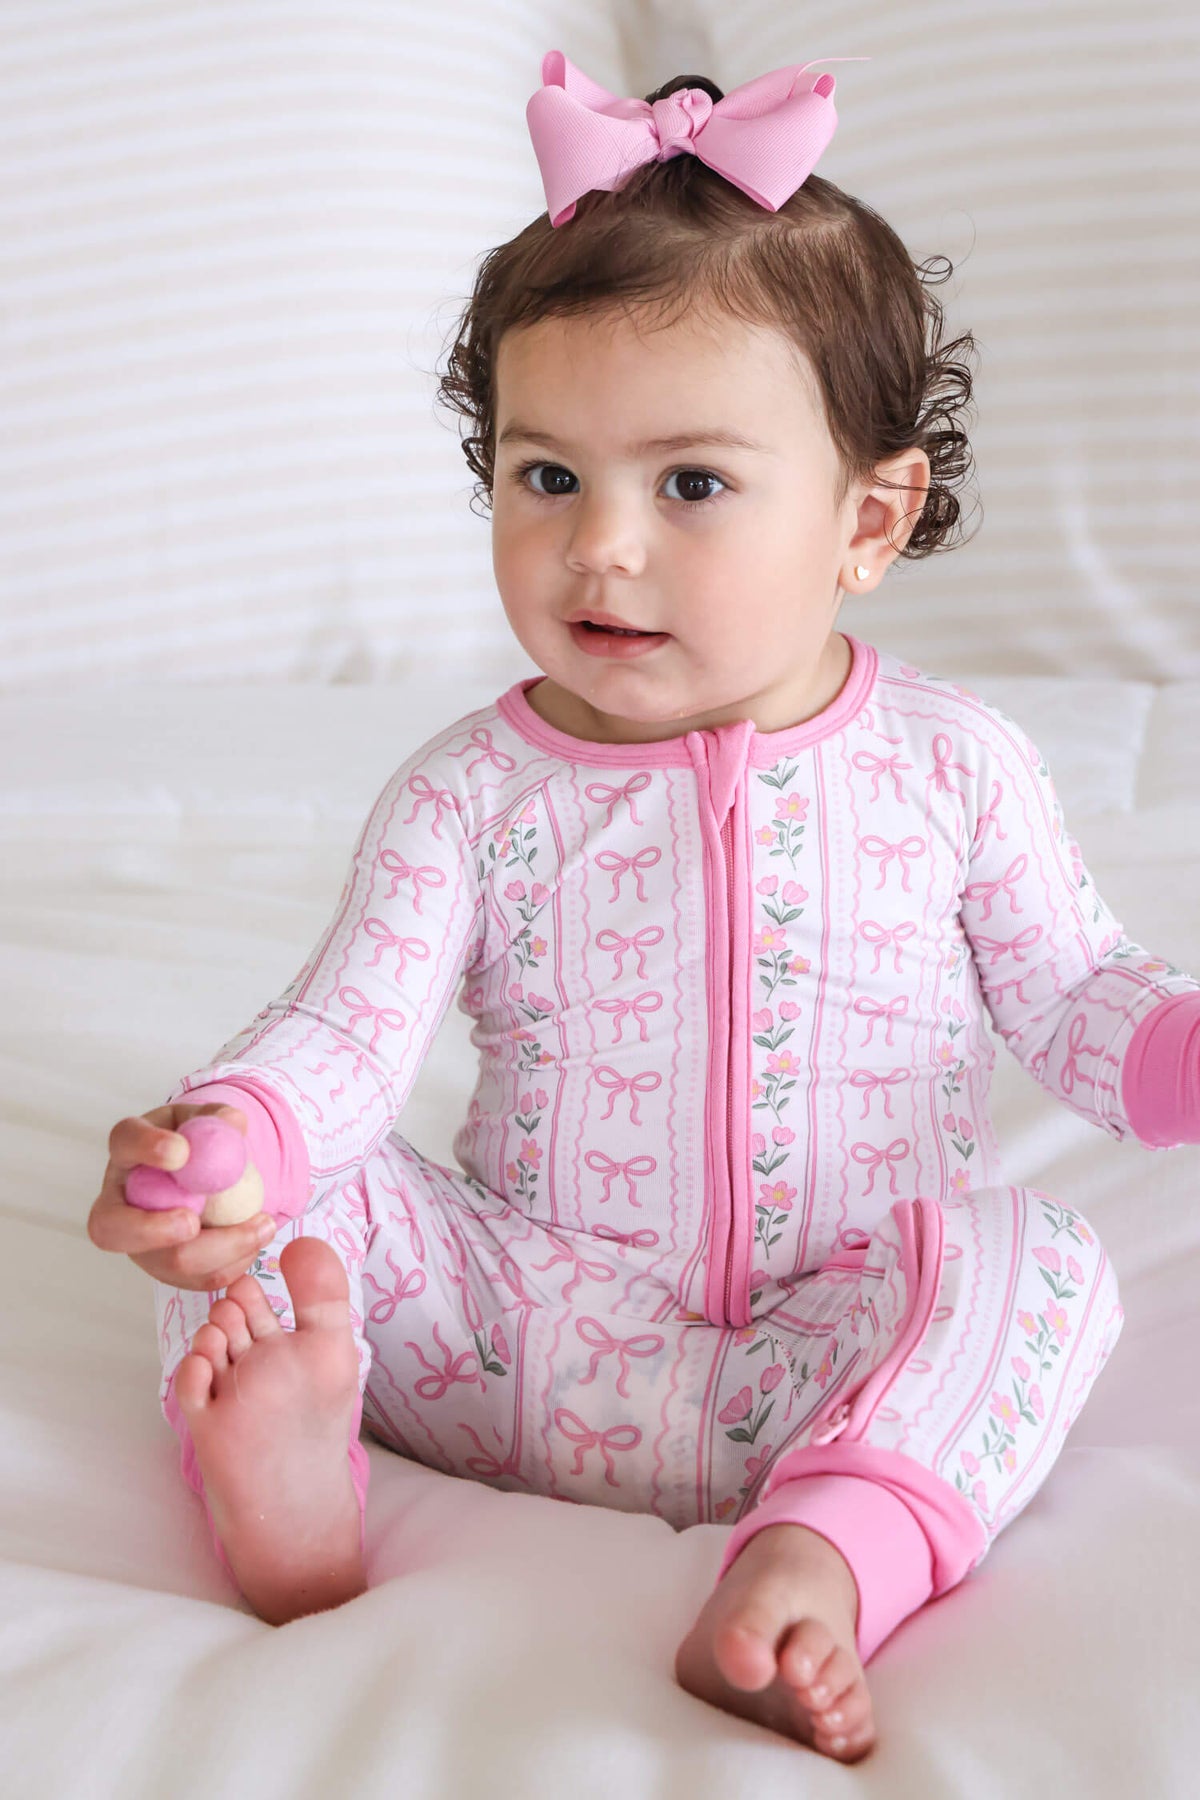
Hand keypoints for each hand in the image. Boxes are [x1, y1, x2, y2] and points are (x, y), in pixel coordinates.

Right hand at [87, 1103, 276, 1290]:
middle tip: (192, 1222)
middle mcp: (122, 1203)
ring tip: (263, 1226)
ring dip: (218, 1250)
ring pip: (165, 1263)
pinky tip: (257, 1240)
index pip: (124, 1142)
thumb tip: (234, 1123)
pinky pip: (198, 1278)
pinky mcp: (169, 1269)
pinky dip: (233, 1263)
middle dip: (152, 1230)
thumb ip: (218, 1118)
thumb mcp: (206, 1121)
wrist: (205, 1177)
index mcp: (129, 1152)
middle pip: (112, 1228)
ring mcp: (141, 1244)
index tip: (181, 1152)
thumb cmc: (199, 1144)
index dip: (146, 1148)